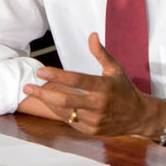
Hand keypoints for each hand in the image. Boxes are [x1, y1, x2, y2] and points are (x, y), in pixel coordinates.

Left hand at [22, 34, 154, 137]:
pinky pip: (69, 121)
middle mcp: (98, 105)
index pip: (77, 80)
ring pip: (64, 112)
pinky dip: (57, 111)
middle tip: (27, 86)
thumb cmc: (124, 89)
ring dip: (47, 102)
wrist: (138, 116)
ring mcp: (94, 120)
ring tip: (33, 92)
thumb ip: (101, 53)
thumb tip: (92, 35)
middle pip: (65, 100)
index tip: (41, 71)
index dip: (57, 76)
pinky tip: (49, 102)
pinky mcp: (91, 130)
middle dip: (43, 93)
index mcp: (103, 88)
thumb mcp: (115, 69)